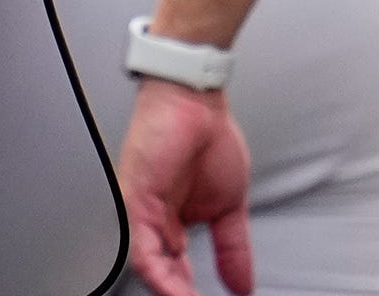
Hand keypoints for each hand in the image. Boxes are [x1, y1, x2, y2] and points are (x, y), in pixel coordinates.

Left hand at [119, 78, 254, 295]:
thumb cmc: (208, 140)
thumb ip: (233, 248)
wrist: (196, 101)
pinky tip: (174, 289)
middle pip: (157, 269)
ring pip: (146, 262)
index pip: (173, 267)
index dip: (186, 291)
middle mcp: (151, 217)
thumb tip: (244, 284)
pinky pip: (140, 242)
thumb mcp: (230, 206)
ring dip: (168, 289)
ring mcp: (140, 207)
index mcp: (171, 220)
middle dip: (176, 294)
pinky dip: (158, 271)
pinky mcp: (134, 196)